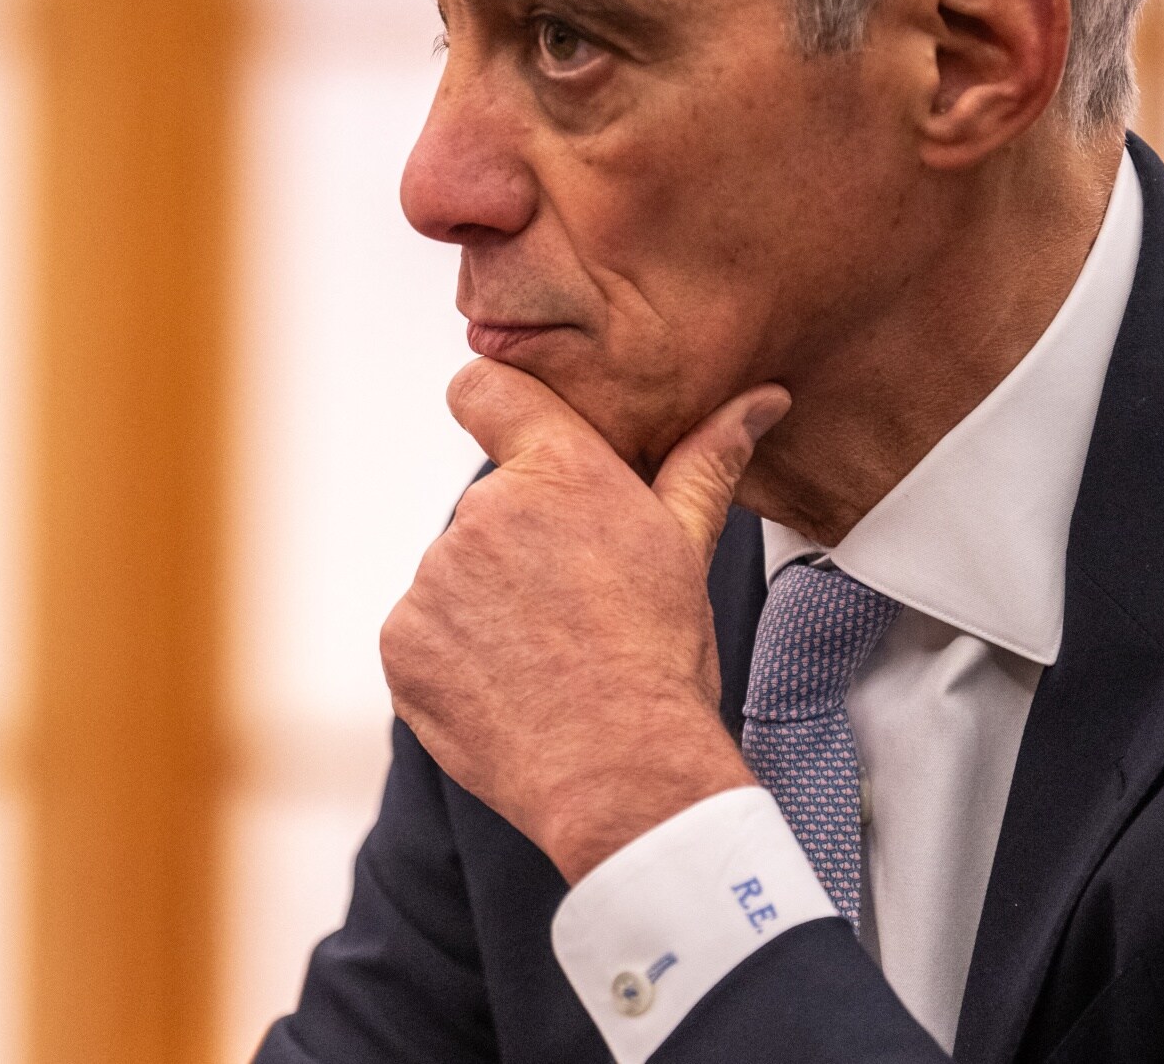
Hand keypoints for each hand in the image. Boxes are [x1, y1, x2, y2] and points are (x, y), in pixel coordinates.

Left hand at [380, 357, 790, 883]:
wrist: (622, 774)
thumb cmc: (663, 659)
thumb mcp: (688, 549)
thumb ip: (707, 461)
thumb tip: (761, 399)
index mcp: (557, 472)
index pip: (483, 388)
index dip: (492, 404)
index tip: (505, 429)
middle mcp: (483, 511)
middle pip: (489, 508)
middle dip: (521, 545)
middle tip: (572, 606)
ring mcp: (433, 579)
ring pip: (455, 576)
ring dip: (487, 607)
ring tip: (544, 658)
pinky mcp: (402, 642)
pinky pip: (423, 634)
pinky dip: (454, 658)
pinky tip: (507, 690)